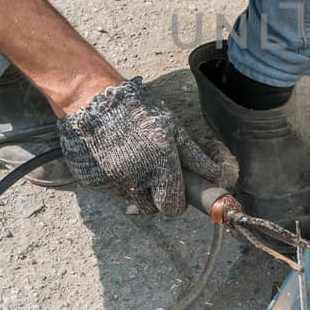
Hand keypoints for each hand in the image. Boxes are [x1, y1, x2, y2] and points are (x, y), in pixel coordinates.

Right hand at [56, 78, 225, 214]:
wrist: (93, 101)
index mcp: (160, 163)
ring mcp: (112, 181)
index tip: (178, 193)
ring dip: (138, 188)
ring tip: (134, 161)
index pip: (173, 206)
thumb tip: (216, 177)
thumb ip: (194, 157)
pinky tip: (116, 158)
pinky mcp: (94, 182)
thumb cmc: (138, 111)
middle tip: (158, 177)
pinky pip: (113, 190)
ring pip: (133, 200)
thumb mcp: (173, 128)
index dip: (177, 202)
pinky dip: (118, 180)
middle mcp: (137, 177)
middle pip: (153, 209)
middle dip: (158, 197)